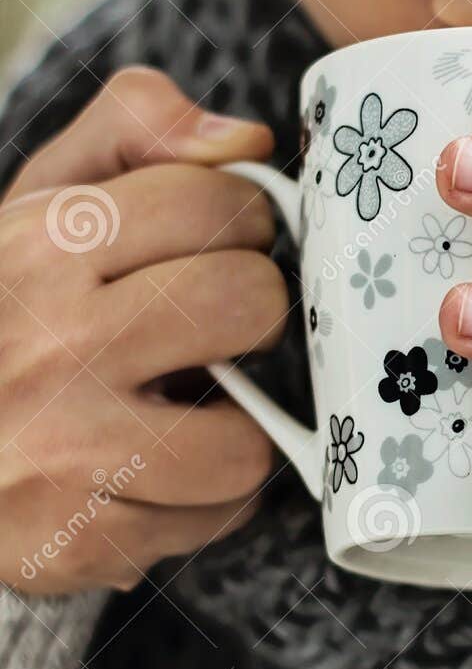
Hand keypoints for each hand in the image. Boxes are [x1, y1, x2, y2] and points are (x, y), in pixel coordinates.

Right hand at [0, 68, 287, 594]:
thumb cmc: (10, 312)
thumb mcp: (44, 202)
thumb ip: (136, 132)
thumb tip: (246, 141)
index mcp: (46, 243)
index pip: (218, 202)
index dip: (241, 223)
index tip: (215, 246)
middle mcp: (54, 341)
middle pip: (249, 304)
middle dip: (251, 316)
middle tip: (213, 329)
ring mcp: (68, 446)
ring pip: (246, 439)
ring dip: (236, 428)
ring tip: (190, 411)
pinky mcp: (84, 537)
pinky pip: (217, 516)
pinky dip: (203, 500)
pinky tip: (159, 474)